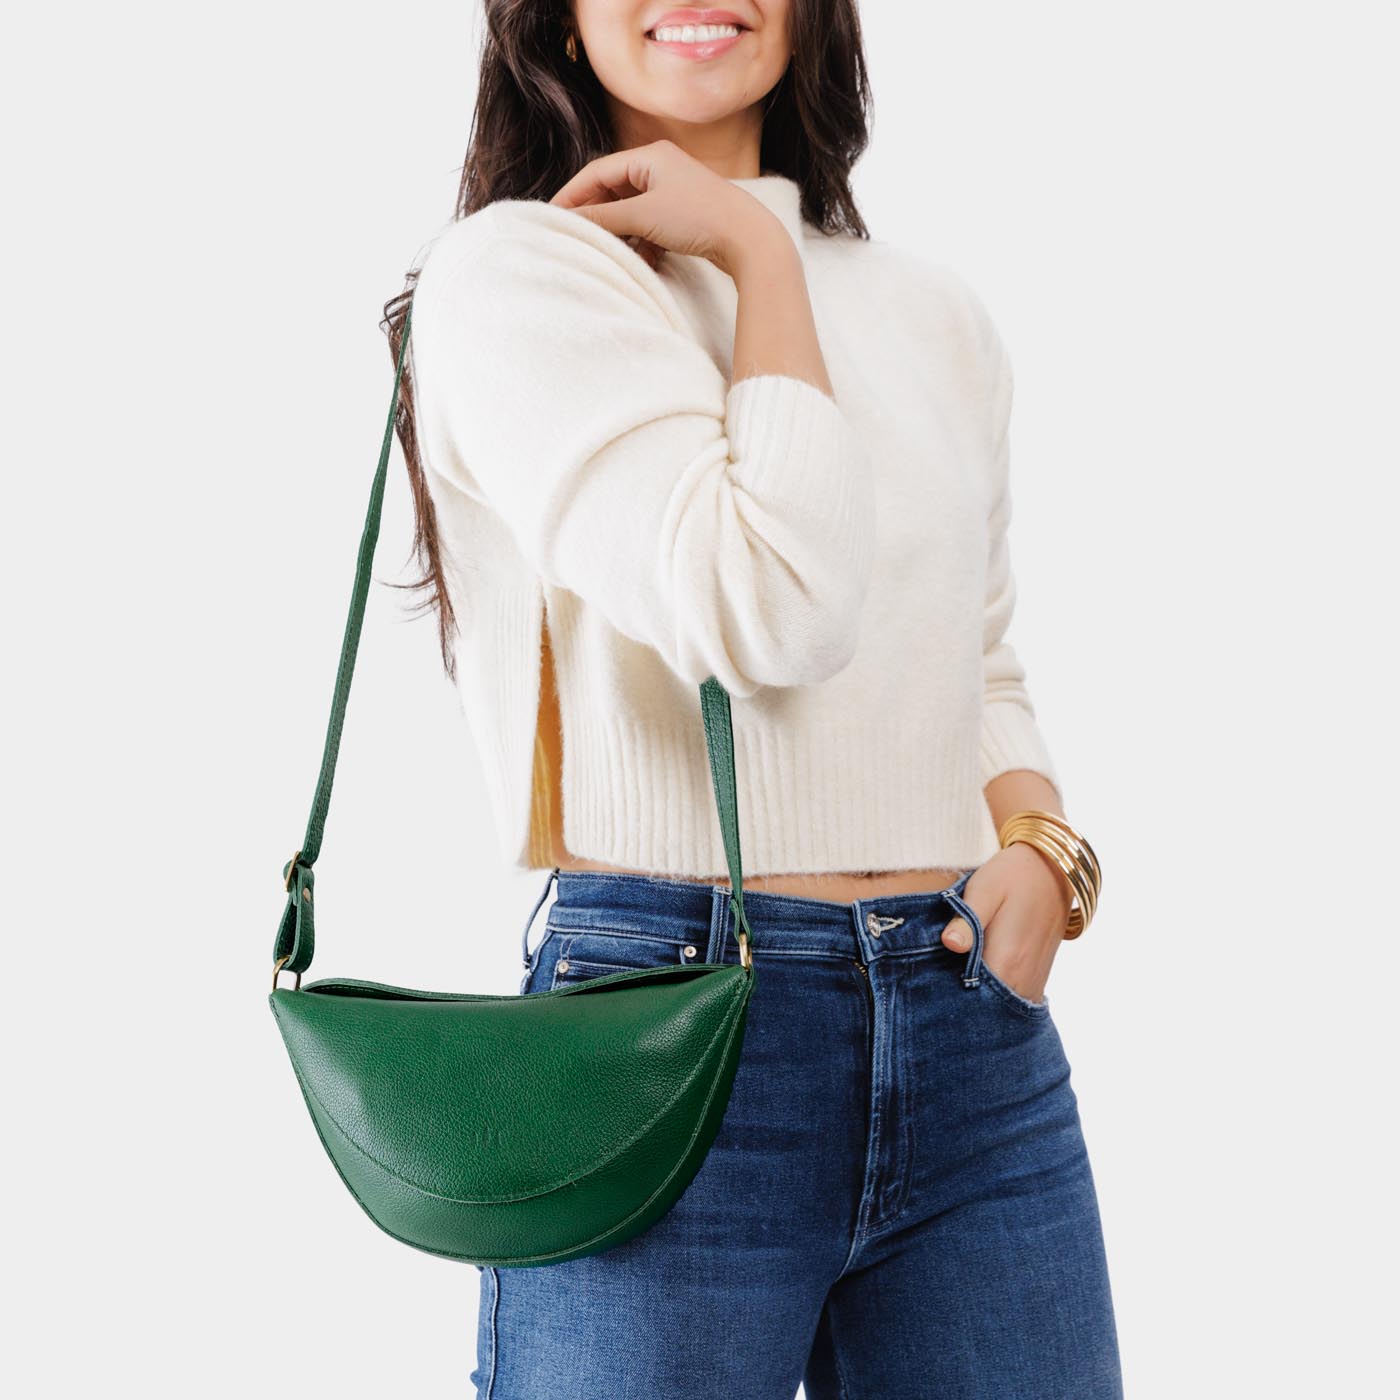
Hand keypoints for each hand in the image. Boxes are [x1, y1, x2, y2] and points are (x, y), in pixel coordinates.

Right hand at [550, 140, 789, 276]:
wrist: (749, 239)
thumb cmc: (698, 218)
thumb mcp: (643, 217)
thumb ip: (603, 218)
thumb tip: (569, 222)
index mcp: (649, 156)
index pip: (596, 173)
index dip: (572, 196)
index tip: (552, 218)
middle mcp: (660, 167)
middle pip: (613, 192)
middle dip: (598, 219)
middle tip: (578, 240)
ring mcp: (673, 191)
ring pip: (632, 213)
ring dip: (622, 236)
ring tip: (614, 255)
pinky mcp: (684, 215)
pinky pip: (650, 227)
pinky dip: (642, 244)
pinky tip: (644, 262)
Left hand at [941, 843, 1071, 1003]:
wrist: (1051, 869)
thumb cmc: (1012, 875)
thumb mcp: (985, 888)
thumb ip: (968, 918)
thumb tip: (950, 944)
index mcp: (1007, 959)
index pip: (971, 996)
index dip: (946, 996)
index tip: (927, 988)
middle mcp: (1023, 978)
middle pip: (984, 1008)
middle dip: (957, 1003)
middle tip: (932, 986)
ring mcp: (1032, 981)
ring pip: (997, 1008)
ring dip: (975, 1001)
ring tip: (950, 982)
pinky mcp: (1035, 978)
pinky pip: (1009, 999)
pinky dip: (991, 997)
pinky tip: (972, 980)